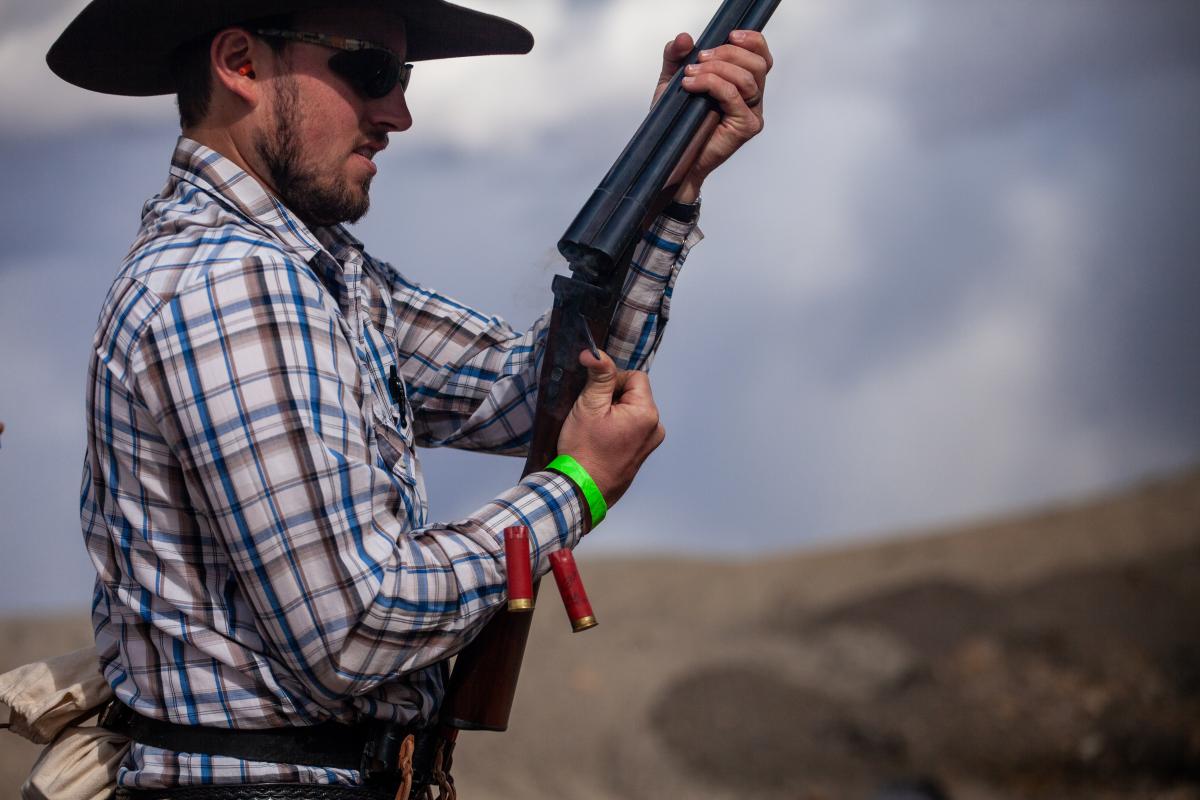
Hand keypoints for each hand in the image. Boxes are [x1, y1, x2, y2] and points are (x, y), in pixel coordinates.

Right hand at [556, 349, 665, 507]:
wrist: (581, 490)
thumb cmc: (584, 451)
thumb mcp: (589, 406)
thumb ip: (599, 376)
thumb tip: (596, 352)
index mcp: (647, 413)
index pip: (635, 377)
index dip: (613, 380)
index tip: (595, 396)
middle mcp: (655, 428)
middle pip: (634, 394)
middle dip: (612, 398)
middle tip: (592, 414)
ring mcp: (649, 443)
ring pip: (630, 411)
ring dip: (612, 413)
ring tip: (594, 429)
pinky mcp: (640, 454)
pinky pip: (630, 429)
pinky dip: (615, 428)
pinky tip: (600, 440)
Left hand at [653, 30, 772, 201]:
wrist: (671, 158)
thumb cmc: (676, 125)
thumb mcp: (672, 82)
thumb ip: (676, 57)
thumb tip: (685, 38)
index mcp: (742, 85)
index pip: (760, 57)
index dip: (752, 41)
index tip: (729, 34)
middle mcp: (752, 99)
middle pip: (757, 64)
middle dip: (727, 53)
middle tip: (699, 58)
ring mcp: (752, 114)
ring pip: (747, 79)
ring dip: (716, 69)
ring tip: (690, 75)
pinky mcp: (745, 127)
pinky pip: (734, 96)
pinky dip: (712, 84)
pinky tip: (691, 85)